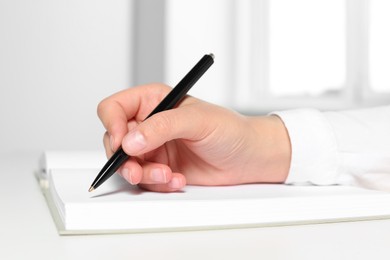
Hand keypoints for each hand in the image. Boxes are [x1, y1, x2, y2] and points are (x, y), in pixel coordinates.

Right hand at [97, 83, 290, 191]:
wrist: (249, 158)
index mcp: (154, 101)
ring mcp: (154, 148)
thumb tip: (130, 140)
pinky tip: (177, 179)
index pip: (115, 108)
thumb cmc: (230, 129)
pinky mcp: (161, 168)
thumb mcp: (197, 120)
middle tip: (136, 170)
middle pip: (115, 141)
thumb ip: (162, 126)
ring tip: (166, 175)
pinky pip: (145, 180)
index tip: (122, 142)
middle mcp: (150, 124)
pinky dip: (158, 183)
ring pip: (127, 165)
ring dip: (143, 174)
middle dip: (124, 159)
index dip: (112, 124)